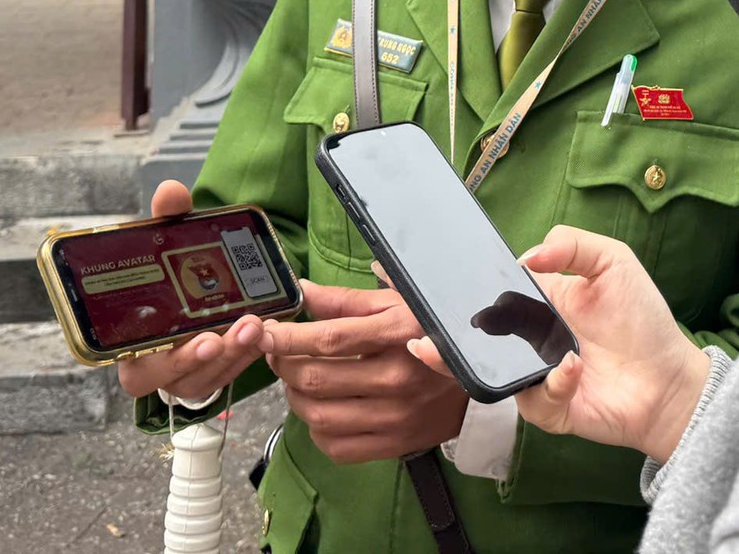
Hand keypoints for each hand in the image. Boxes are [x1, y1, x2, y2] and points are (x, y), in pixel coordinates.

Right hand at [117, 182, 266, 404]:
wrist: (178, 290)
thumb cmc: (162, 278)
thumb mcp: (161, 248)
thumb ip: (166, 221)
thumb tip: (171, 190)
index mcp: (132, 350)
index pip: (141, 372)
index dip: (172, 361)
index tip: (204, 339)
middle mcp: (159, 371)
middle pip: (185, 378)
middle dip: (216, 355)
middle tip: (243, 326)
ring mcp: (190, 375)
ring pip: (214, 376)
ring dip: (238, 351)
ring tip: (258, 322)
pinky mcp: (215, 371)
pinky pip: (233, 369)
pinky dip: (250, 350)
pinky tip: (267, 325)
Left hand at [259, 277, 468, 463]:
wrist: (473, 385)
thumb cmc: (429, 332)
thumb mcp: (396, 304)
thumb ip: (346, 300)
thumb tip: (302, 292)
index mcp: (397, 334)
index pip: (330, 338)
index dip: (288, 337)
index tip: (264, 332)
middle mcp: (396, 377)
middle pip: (317, 379)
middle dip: (284, 365)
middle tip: (277, 354)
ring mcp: (394, 416)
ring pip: (319, 416)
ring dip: (294, 397)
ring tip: (296, 381)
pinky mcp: (393, 444)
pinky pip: (336, 446)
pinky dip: (316, 430)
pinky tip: (320, 410)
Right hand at [409, 226, 710, 465]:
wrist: (668, 379)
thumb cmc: (642, 319)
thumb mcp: (613, 262)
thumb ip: (573, 244)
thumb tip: (527, 256)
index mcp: (538, 302)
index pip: (492, 293)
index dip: (465, 289)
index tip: (439, 281)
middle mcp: (530, 340)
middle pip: (477, 337)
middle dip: (444, 334)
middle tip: (422, 328)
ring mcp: (535, 375)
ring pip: (488, 372)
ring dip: (470, 361)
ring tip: (447, 350)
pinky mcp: (549, 409)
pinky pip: (534, 399)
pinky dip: (552, 383)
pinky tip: (572, 368)